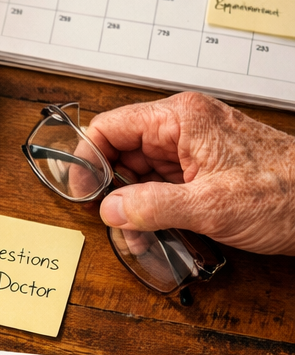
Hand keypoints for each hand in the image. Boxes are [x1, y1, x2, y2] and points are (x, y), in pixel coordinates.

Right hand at [85, 92, 294, 253]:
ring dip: (130, 206)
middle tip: (109, 221)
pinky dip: (150, 212)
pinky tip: (152, 233)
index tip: (80, 192)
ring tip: (134, 235)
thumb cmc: (289, 192)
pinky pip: (159, 189)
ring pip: (138, 175)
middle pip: (120, 153)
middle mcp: (183, 129)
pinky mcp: (199, 173)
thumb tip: (110, 209)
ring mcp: (191, 151)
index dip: (87, 159)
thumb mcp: (212, 205)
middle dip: (110, 190)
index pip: (111, 127)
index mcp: (181, 119)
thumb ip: (153, 206)